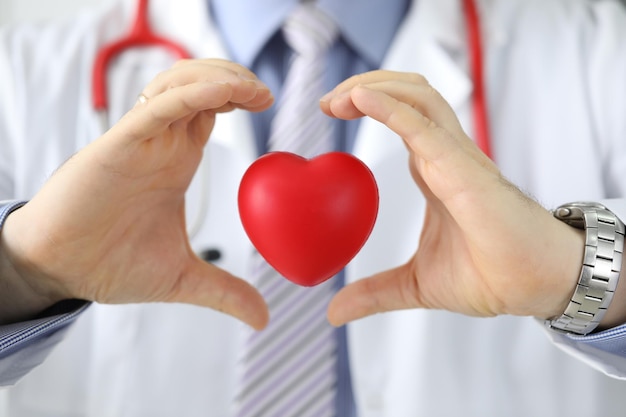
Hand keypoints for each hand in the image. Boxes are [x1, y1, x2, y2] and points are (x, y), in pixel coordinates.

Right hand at [0, 59, 271, 328]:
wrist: (59, 271)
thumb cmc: (111, 264)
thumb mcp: (182, 279)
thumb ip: (224, 291)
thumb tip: (263, 319)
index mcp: (176, 160)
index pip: (210, 109)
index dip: (238, 96)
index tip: (269, 103)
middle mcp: (160, 143)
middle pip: (199, 86)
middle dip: (234, 78)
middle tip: (264, 93)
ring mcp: (138, 142)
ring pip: (177, 86)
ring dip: (216, 77)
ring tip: (250, 90)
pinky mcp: (115, 148)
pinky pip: (153, 109)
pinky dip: (187, 97)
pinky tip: (218, 94)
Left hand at [321, 71, 587, 325]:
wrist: (534, 285)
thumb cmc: (491, 274)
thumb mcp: (415, 284)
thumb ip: (375, 292)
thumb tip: (336, 312)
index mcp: (434, 169)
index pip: (401, 116)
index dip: (367, 104)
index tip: (331, 110)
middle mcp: (445, 153)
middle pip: (406, 94)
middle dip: (363, 86)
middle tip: (327, 101)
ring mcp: (458, 156)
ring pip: (418, 96)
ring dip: (374, 87)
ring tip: (339, 98)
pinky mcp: (465, 169)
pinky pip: (425, 127)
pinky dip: (392, 109)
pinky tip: (361, 100)